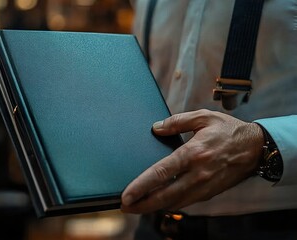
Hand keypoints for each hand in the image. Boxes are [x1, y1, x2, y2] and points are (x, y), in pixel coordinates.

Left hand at [121, 109, 263, 213]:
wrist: (256, 148)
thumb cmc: (228, 131)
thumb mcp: (203, 117)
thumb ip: (176, 121)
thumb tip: (155, 128)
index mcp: (193, 153)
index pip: (160, 173)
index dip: (140, 186)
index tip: (126, 195)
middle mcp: (197, 174)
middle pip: (164, 196)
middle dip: (142, 205)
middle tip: (124, 207)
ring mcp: (204, 187)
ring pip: (174, 204)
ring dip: (154, 207)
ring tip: (137, 206)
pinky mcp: (209, 193)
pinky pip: (185, 203)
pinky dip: (170, 205)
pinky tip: (159, 202)